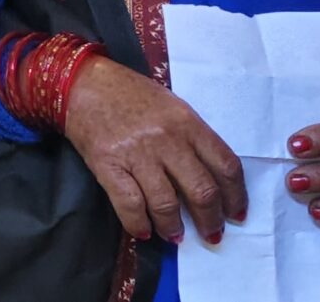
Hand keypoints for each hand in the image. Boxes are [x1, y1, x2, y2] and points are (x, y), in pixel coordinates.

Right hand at [60, 57, 247, 244]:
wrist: (82, 83)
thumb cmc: (130, 93)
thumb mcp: (172, 106)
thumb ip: (192, 137)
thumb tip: (207, 177)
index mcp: (188, 123)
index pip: (226, 166)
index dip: (236, 196)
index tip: (236, 214)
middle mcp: (168, 139)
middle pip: (202, 190)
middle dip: (210, 220)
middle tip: (211, 234)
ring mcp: (137, 153)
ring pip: (167, 204)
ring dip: (174, 228)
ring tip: (175, 235)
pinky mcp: (108, 164)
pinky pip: (130, 204)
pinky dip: (139, 224)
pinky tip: (144, 231)